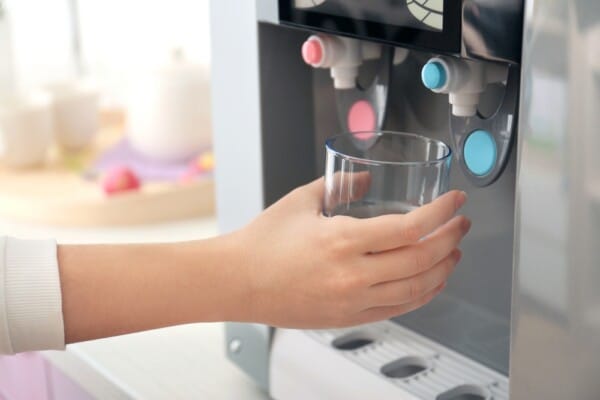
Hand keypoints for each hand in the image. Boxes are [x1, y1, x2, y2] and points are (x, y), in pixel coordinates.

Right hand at [231, 177, 469, 328]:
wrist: (238, 281)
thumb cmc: (262, 243)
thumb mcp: (301, 201)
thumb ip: (339, 185)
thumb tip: (365, 179)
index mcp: (342, 239)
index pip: (410, 228)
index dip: (441, 213)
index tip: (455, 201)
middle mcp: (353, 273)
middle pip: (422, 259)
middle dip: (451, 238)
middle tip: (461, 224)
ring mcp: (353, 299)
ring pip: (417, 288)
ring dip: (444, 268)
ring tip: (454, 252)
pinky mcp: (348, 317)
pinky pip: (398, 308)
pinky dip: (423, 294)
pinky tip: (431, 282)